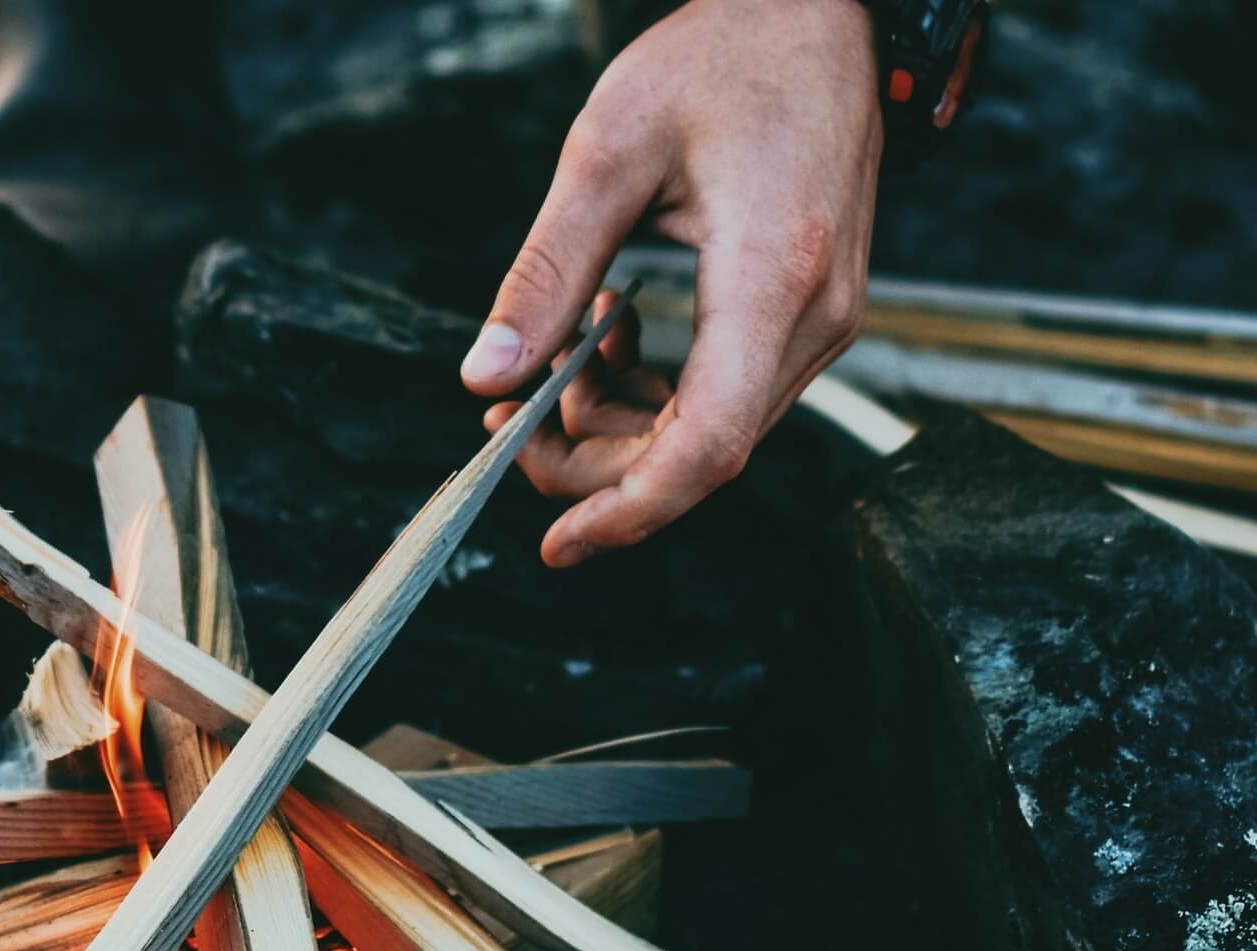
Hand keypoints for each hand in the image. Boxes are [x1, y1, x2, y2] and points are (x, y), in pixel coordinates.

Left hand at [462, 0, 881, 565]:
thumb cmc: (725, 56)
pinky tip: (609, 341)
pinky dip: (658, 394)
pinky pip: (730, 394)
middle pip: (700, 454)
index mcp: (773, 278)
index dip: (629, 510)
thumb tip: (484, 375)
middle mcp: (815, 318)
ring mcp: (822, 321)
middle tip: (510, 428)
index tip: (557, 542)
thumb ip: (545, 273)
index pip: (708, 445)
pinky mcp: (809, 314)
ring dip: (621, 427)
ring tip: (551, 372)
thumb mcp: (608, 150)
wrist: (819, 11)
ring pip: (712, 432)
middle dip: (596, 463)